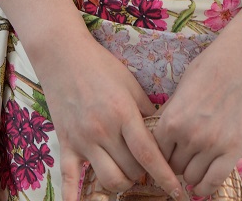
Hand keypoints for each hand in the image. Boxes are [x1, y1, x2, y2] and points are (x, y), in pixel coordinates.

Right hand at [35, 32, 182, 200]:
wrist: (63, 55)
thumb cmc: (100, 65)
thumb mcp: (130, 83)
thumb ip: (146, 110)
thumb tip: (162, 135)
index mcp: (123, 113)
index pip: (148, 154)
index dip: (165, 175)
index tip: (178, 190)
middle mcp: (103, 130)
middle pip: (131, 171)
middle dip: (142, 173)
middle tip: (144, 165)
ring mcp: (83, 139)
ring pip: (108, 180)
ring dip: (122, 183)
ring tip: (125, 173)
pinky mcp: (66, 144)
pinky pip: (69, 179)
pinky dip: (74, 199)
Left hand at [150, 27, 241, 196]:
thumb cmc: (210, 67)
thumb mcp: (181, 87)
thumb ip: (171, 114)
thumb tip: (160, 137)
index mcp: (171, 119)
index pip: (156, 152)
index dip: (159, 152)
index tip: (164, 153)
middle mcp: (189, 136)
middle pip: (173, 167)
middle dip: (175, 162)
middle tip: (181, 155)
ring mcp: (212, 145)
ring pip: (191, 177)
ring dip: (191, 172)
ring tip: (195, 162)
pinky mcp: (233, 150)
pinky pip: (213, 182)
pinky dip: (205, 187)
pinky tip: (203, 183)